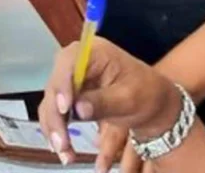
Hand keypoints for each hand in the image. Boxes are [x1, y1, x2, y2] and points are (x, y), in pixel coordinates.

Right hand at [38, 39, 183, 168]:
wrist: (152, 100)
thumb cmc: (145, 92)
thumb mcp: (129, 98)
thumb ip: (104, 103)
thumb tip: (78, 110)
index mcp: (93, 52)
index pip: (68, 63)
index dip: (62, 85)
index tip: (64, 109)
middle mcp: (76, 62)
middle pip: (55, 85)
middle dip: (56, 116)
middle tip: (62, 143)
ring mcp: (71, 79)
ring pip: (51, 102)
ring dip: (54, 127)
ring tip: (65, 152)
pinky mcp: (69, 96)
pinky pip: (56, 112)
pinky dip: (57, 130)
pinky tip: (63, 149)